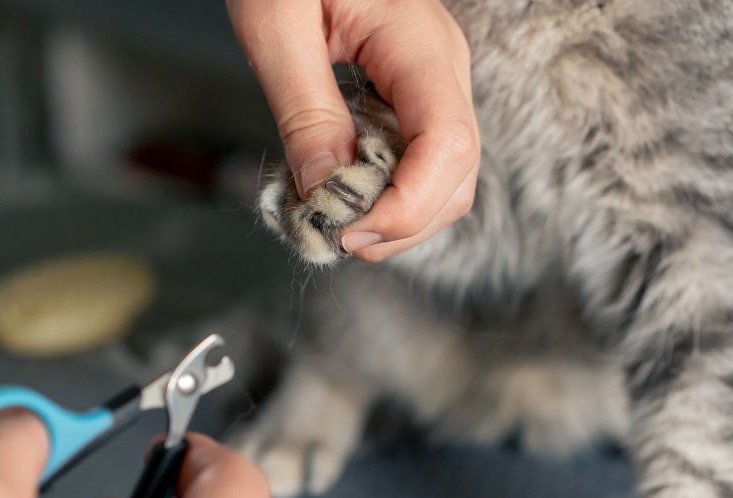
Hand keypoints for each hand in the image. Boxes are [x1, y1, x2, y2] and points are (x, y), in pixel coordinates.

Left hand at [227, 0, 479, 261]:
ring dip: (397, 218)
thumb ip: (304, 110)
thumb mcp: (275, 26)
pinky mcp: (414, 96)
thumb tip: (326, 191)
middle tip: (333, 235)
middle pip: (458, 177)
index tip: (345, 231)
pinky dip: (389, 196)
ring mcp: (435, 84)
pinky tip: (345, 193)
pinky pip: (422, 162)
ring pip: (448, 180)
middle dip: (401, 225)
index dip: (406, 207)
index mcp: (417, 44)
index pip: (448, 144)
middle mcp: (442, 68)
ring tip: (335, 221)